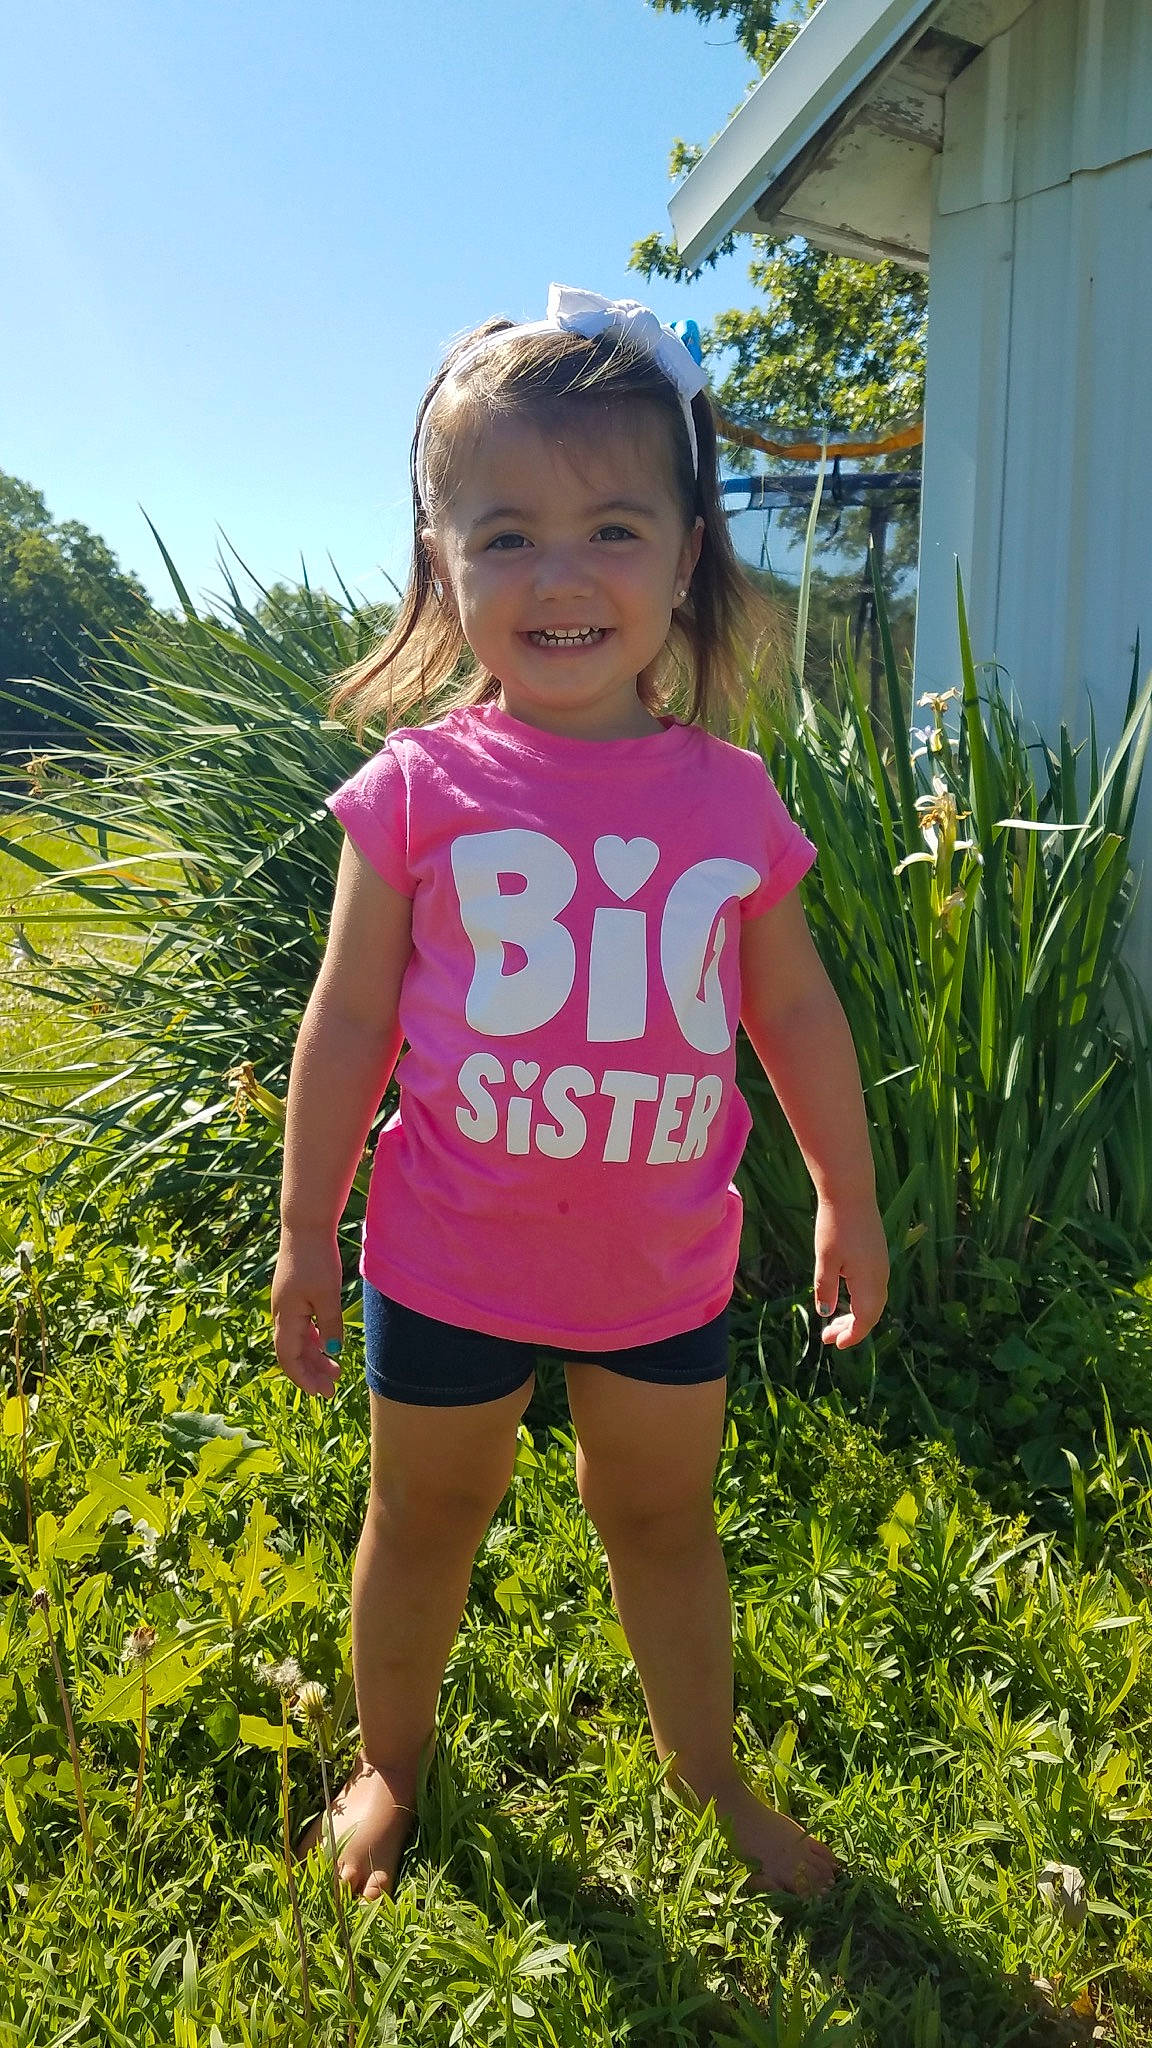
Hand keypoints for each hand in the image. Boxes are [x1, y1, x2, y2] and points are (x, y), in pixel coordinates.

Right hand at [271, 1227, 344, 1396]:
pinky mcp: (294, 1296)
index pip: (288, 1358)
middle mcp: (281, 1314)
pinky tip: (328, 1347)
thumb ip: (330, 1325)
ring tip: (335, 1371)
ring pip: (298, 1340)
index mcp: (286, 1316)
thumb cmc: (316, 1259)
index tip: (321, 1393)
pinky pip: (301, 1326)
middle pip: (293, 1353)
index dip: (303, 1378)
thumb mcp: (328, 1295)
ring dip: (314, 1357)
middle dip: (311, 1373)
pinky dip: (314, 1340)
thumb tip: (333, 1353)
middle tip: (331, 1389)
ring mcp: (286, 1305)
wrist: (305, 1226)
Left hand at [813, 1192, 888, 1348]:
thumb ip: (826, 1288)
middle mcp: (881, 1276)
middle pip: (871, 1313)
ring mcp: (881, 1264)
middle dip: (851, 1328)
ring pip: (873, 1300)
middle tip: (827, 1337)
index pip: (865, 1320)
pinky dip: (860, 1300)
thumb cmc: (834, 1226)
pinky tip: (844, 1297)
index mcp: (869, 1281)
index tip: (834, 1344)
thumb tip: (826, 1313)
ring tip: (833, 1322)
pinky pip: (873, 1287)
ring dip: (855, 1314)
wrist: (851, 1192)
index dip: (851, 1335)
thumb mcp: (825, 1260)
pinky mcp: (878, 1254)